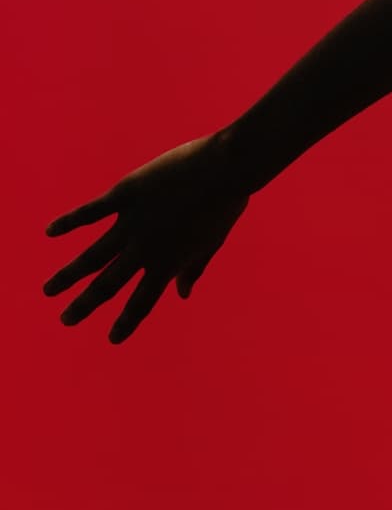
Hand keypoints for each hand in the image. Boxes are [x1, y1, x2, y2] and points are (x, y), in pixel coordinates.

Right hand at [43, 131, 254, 344]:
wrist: (225, 169)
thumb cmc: (223, 205)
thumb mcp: (211, 242)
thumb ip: (193, 268)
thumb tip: (183, 295)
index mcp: (169, 263)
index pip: (143, 302)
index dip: (127, 322)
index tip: (113, 339)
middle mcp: (146, 249)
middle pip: (109, 284)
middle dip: (85, 304)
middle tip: (65, 320)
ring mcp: (132, 222)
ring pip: (93, 255)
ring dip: (68, 275)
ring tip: (48, 291)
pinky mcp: (125, 194)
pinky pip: (91, 212)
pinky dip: (69, 222)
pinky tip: (49, 232)